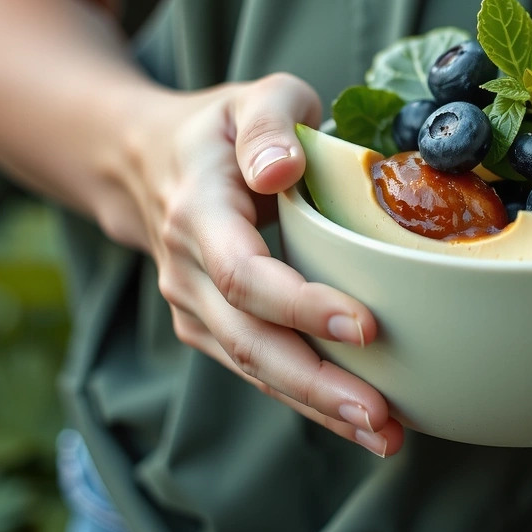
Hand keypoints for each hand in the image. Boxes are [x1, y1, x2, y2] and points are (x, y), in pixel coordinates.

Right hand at [102, 73, 403, 456]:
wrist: (146, 164)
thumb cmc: (218, 130)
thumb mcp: (249, 98)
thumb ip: (269, 122)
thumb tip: (282, 169)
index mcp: (198, 212)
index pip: (245, 274)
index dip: (301, 307)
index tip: (365, 326)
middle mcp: (187, 271)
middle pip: (249, 342)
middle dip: (316, 385)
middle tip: (380, 415)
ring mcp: (194, 308)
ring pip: (254, 368)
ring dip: (318, 407)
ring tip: (385, 434)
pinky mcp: (212, 329)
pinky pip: (259, 370)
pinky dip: (308, 400)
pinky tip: (359, 421)